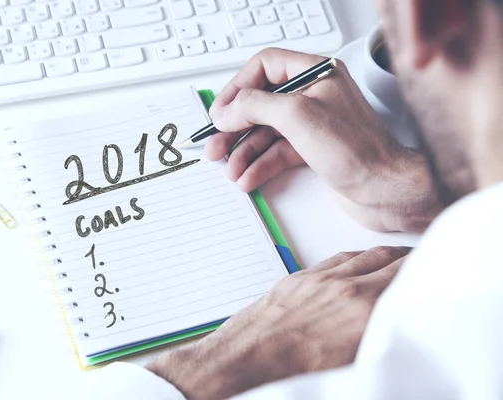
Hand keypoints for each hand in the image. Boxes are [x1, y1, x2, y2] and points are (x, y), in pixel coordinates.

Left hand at [147, 246, 410, 398]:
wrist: (246, 364)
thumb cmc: (293, 374)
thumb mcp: (352, 361)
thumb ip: (376, 334)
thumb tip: (390, 326)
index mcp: (363, 312)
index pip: (405, 278)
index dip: (422, 271)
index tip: (430, 272)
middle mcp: (344, 288)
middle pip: (389, 261)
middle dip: (409, 260)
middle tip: (420, 261)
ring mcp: (320, 279)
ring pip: (363, 255)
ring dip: (384, 255)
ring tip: (395, 258)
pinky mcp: (300, 277)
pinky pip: (336, 259)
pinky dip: (355, 257)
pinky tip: (359, 261)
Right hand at [205, 48, 441, 232]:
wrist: (387, 190)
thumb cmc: (358, 150)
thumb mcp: (298, 116)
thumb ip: (256, 106)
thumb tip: (228, 109)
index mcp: (316, 73)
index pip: (265, 66)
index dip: (238, 87)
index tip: (221, 110)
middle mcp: (314, 95)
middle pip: (260, 103)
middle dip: (235, 126)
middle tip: (215, 144)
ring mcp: (312, 124)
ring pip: (265, 132)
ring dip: (243, 151)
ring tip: (229, 168)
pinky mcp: (312, 150)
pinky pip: (276, 153)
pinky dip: (259, 165)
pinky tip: (247, 178)